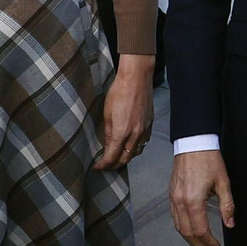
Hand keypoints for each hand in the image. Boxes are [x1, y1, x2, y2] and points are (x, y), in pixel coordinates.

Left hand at [93, 53, 153, 169]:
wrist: (136, 79)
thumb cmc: (119, 92)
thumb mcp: (107, 114)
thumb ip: (109, 133)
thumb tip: (108, 145)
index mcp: (122, 133)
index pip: (112, 157)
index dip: (103, 165)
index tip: (97, 166)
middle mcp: (135, 135)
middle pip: (125, 159)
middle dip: (114, 165)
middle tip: (106, 166)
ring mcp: (144, 130)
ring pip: (136, 153)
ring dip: (126, 158)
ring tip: (118, 158)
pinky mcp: (150, 125)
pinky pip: (143, 143)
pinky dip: (136, 148)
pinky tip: (130, 145)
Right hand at [169, 149, 234, 245]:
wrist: (193, 142)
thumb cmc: (208, 159)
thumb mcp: (223, 182)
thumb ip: (227, 206)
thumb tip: (230, 224)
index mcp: (193, 201)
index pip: (200, 230)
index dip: (209, 241)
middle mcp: (180, 201)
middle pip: (186, 232)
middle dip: (198, 244)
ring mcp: (173, 198)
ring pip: (178, 226)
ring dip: (189, 238)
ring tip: (199, 243)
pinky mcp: (171, 193)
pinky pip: (174, 216)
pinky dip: (182, 226)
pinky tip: (189, 228)